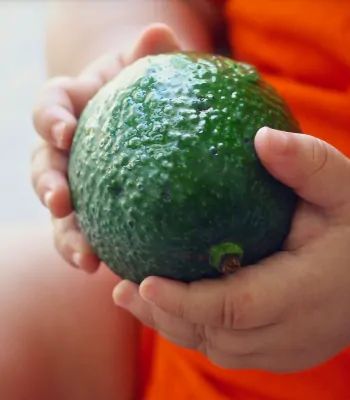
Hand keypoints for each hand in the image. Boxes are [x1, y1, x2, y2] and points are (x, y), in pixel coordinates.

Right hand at [31, 24, 180, 271]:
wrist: (146, 119)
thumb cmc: (144, 90)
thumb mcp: (147, 70)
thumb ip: (151, 56)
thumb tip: (159, 33)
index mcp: (74, 108)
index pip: (50, 106)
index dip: (50, 118)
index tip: (62, 132)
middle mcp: (68, 149)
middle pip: (43, 166)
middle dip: (47, 185)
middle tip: (60, 202)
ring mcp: (79, 182)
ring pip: (60, 212)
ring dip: (66, 234)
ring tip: (86, 258)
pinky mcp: (94, 211)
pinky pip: (90, 233)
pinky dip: (94, 251)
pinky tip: (111, 269)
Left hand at [113, 128, 349, 372]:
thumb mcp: (344, 188)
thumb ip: (307, 165)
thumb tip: (262, 138)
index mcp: (304, 292)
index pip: (235, 307)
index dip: (186, 301)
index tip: (143, 283)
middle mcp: (294, 331)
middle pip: (215, 336)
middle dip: (164, 317)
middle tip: (122, 289)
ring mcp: (289, 348)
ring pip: (219, 348)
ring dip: (174, 327)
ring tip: (135, 299)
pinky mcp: (286, 351)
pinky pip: (232, 349)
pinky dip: (196, 331)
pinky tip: (174, 309)